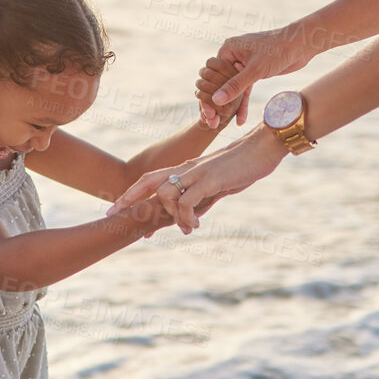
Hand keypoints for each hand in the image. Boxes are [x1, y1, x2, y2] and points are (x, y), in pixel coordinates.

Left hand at [107, 128, 286, 233]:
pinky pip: (187, 201)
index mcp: (185, 169)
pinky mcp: (209, 179)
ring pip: (166, 194)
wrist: (262, 149)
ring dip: (171, 217)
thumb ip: (201, 199)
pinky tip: (194, 226)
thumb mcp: (216, 185)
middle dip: (130, 199)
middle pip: (148, 181)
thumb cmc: (241, 167)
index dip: (132, 193)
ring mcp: (196, 173)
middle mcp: (185, 169)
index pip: (150, 179)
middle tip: (116, 216)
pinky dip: (186, 217)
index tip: (116, 207)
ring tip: (185, 229)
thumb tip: (189, 219)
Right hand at [195, 27, 314, 129]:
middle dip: (220, 102)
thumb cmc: (279, 50)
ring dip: (231, 105)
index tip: (209, 112)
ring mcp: (244, 63)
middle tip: (214, 121)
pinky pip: (244, 89)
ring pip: (233, 88)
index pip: (212, 74)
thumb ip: (235, 86)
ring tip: (224, 124)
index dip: (210, 94)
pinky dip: (243, 103)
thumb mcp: (255, 70)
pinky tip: (241, 120)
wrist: (302, 44)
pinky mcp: (254, 71)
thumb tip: (216, 100)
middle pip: (221, 82)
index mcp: (228, 49)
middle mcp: (233, 55)